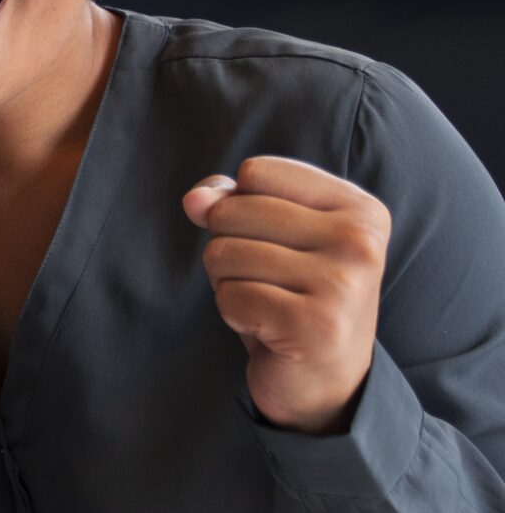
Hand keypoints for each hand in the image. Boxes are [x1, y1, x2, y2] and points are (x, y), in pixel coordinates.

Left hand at [183, 155, 390, 434]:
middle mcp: (360, 241)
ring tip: (270, 305)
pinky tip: (268, 329)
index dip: (241, 207)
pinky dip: (233, 313)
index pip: (257, 172)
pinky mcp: (316, 326)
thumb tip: (195, 200)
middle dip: (229, 248)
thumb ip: (230, 200)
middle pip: (232, 211)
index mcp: (359, 209)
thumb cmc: (293, 296)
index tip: (278, 243)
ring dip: (228, 284)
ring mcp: (343, 284)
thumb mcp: (268, 236)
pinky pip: (230, 296)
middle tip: (271, 283)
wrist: (324, 382)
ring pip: (223, 254)